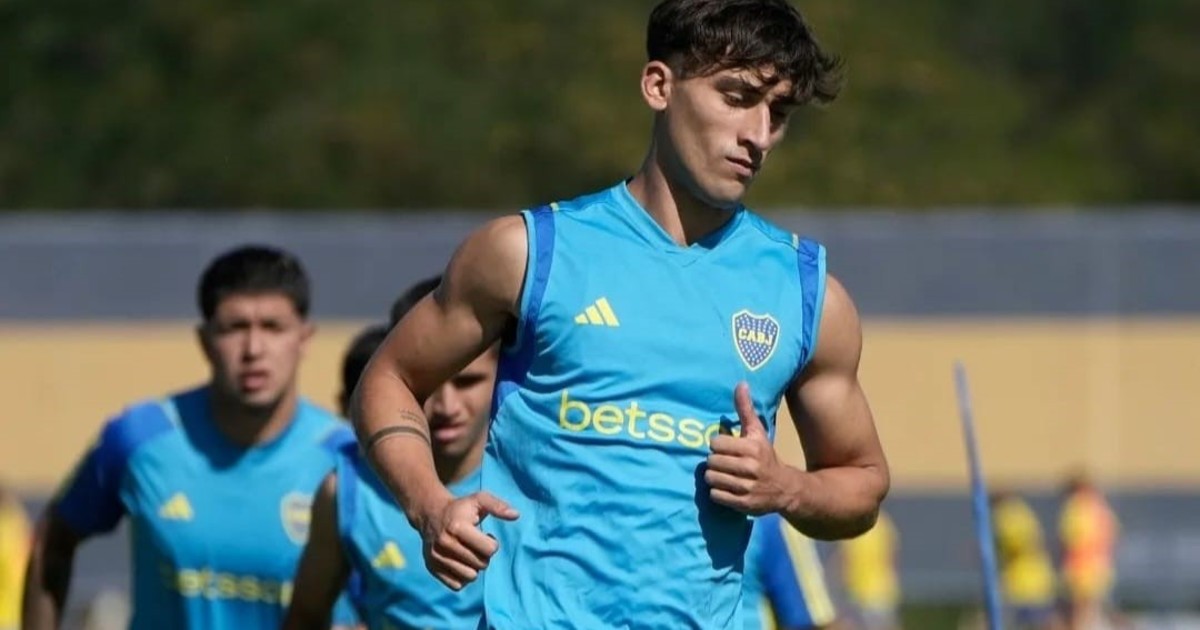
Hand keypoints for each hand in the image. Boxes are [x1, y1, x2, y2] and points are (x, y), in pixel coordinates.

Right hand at [417, 492, 518, 589]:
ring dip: (474, 567)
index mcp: (457, 527)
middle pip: (481, 564)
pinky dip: (462, 577)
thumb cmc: (461, 508)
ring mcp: (437, 558)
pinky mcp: (432, 568)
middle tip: (476, 544)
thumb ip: (498, 506)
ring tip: (468, 553)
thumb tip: (516, 515)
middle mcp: (445, 544)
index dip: (492, 543)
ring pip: (470, 577)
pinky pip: (457, 585)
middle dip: (483, 555)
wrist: (430, 514)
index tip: (485, 535)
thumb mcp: (479, 500)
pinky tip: (459, 562)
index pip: (489, 550)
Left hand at [705, 382, 784, 514]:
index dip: (718, 445)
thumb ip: (745, 409)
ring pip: (711, 478)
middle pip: (711, 461)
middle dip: (715, 462)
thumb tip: (740, 384)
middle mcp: (751, 467)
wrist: (786, 488)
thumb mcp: (757, 432)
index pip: (716, 443)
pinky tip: (727, 488)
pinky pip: (716, 495)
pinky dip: (717, 492)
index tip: (726, 448)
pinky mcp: (744, 504)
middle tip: (724, 463)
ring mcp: (747, 487)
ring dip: (714, 477)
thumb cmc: (766, 456)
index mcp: (753, 447)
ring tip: (724, 475)